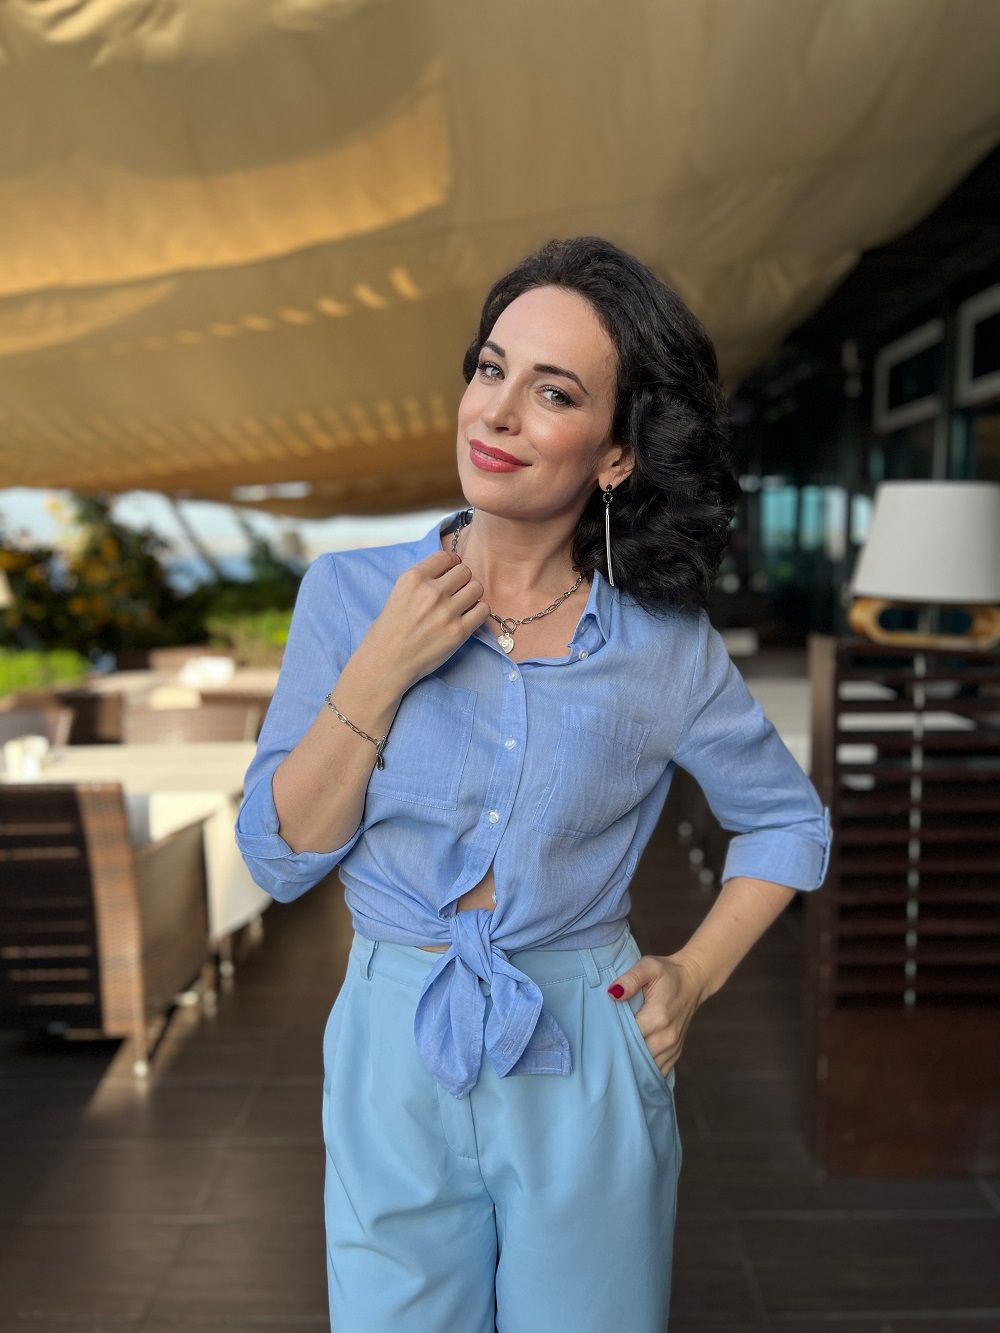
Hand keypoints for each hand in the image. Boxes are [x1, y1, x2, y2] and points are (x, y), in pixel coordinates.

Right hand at [359, 549, 492, 691]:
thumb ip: (422, 581)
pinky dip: (478, 612)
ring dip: (472, 595)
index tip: (450, 573)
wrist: (385, 663)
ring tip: (463, 606)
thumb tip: (447, 573)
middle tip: (457, 592)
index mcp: (413, 578)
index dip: (451, 564)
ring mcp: (446, 611)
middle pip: (464, 571)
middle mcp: (431, 591)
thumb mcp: (398, 594)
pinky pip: (483, 610)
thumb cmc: (388, 632)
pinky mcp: (458, 631)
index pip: (446, 556)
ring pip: (477, 588)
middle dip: (462, 580)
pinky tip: (468, 618)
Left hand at [606, 951, 706, 1077]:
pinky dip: (644, 1070)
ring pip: (646, 1066)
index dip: (610, 1036)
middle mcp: (666, 1037)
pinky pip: (658, 1070)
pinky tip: (631, 1064)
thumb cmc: (667, 973)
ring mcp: (672, 1047)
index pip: (627, 1036)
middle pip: (635, 1055)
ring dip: (630, 1063)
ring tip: (612, 1056)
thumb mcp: (648, 967)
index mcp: (657, 1016)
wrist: (693, 980)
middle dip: (618, 1051)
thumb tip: (612, 993)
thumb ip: (630, 979)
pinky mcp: (675, 1052)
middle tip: (599, 1048)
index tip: (597, 1033)